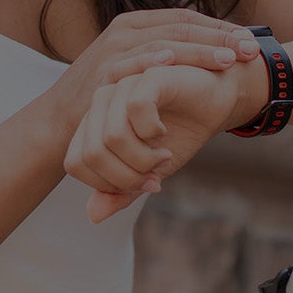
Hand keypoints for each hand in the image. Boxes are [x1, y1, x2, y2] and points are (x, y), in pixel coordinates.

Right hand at [49, 9, 258, 117]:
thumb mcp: (137, 64)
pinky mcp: (103, 72)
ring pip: (164, 42)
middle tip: (251, 49)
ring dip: (199, 50)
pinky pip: (133, 62)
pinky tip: (175, 61)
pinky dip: (154, 60)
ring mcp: (114, 49)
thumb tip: (212, 49)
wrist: (61, 120)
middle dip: (220, 38)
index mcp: (138, 23)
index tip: (251, 40)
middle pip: (182, 27)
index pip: (187, 18)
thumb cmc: (109, 93)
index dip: (221, 28)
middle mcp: (126, 30)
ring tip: (228, 59)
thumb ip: (166, 53)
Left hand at [66, 61, 249, 222]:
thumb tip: (93, 215)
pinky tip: (164, 132)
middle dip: (127, 176)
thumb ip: (121, 191)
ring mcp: (123, 87)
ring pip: (112, 137)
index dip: (107, 184)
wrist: (217, 104)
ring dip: (143, 159)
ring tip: (164, 157)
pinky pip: (136, 110)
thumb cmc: (181, 134)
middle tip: (156, 176)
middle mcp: (101, 104)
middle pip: (92, 154)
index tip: (142, 185)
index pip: (75, 163)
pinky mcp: (149, 77)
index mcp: (93, 124)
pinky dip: (153, 132)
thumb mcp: (150, 171)